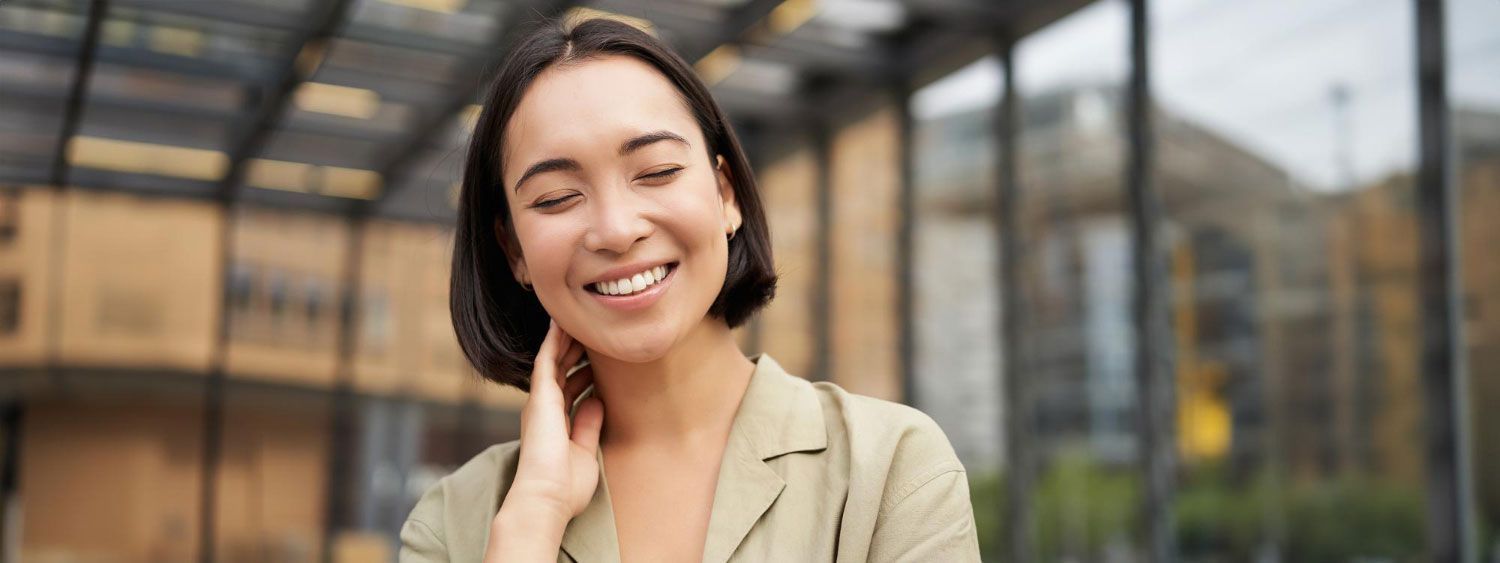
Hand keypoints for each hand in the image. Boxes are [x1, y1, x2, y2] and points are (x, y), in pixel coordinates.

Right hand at [503, 319, 604, 522]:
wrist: (546, 497)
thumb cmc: (566, 486)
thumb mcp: (585, 451)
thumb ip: (589, 425)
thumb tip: (596, 401)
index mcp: (555, 425)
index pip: (570, 392)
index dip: (584, 376)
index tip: (599, 364)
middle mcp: (545, 410)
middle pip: (561, 373)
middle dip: (575, 354)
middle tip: (592, 335)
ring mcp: (541, 402)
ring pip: (554, 361)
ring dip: (567, 341)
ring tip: (578, 320)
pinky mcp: (540, 397)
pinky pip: (547, 360)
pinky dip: (553, 340)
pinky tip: (561, 322)